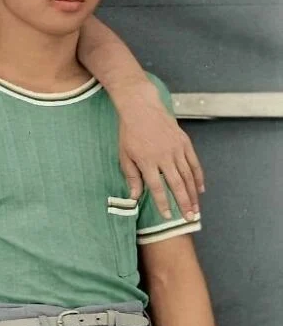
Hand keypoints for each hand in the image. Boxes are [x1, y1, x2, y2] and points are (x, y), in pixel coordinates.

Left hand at [117, 83, 203, 220]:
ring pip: (188, 176)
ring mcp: (176, 149)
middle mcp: (164, 156)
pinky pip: (194, 163)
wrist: (141, 108)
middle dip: (184, 203)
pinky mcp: (184, 142)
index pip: (157, 188)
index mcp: (147, 161)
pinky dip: (198, 177)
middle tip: (190, 218)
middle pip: (177, 184)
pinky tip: (200, 189)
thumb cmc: (129, 133)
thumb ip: (131, 177)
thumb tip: (134, 197)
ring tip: (196, 209)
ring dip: (193, 194)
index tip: (168, 216)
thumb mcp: (125, 156)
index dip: (163, 204)